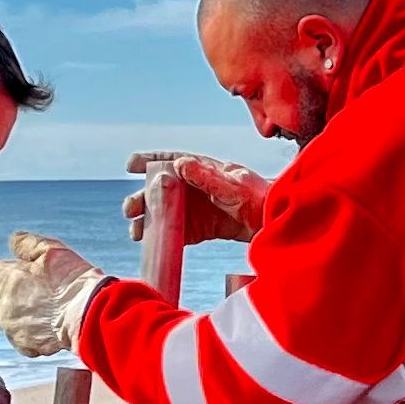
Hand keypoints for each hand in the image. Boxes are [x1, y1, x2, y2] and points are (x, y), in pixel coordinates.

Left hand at [0, 232, 102, 357]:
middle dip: (18, 291)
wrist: (88, 314)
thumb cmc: (70, 281)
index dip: (18, 269)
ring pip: (12, 316)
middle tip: (46, 290)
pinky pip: (23, 337)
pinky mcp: (25, 346)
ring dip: (25, 312)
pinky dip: (34, 332)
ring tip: (51, 307)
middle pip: (2, 294)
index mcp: (0, 279)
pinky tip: (50, 324)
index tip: (37, 272)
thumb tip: (13, 242)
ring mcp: (10, 329)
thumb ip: (24, 243)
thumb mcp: (49, 249)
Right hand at [127, 153, 269, 245]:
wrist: (274, 222)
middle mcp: (195, 188)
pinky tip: (151, 243)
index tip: (131, 165)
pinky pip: (176, 232)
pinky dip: (163, 237)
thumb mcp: (233, 186)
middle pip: (161, 190)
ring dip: (148, 220)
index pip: (172, 161)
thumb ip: (207, 178)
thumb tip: (180, 163)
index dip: (150, 161)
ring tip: (136, 231)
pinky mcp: (199, 228)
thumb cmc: (259, 198)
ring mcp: (196, 209)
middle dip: (143, 198)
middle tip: (130, 209)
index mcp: (203, 170)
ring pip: (164, 212)